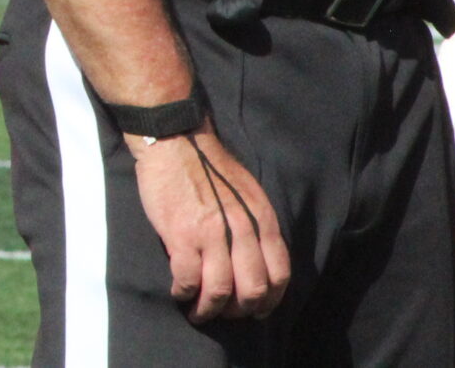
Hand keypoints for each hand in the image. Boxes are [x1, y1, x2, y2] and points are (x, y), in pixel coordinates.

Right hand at [131, 128, 290, 322]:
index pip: (279, 275)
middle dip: (240, 310)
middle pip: (251, 290)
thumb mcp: (249, 193)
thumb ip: (257, 226)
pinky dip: (185, 294)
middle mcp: (242, 230)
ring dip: (209, 310)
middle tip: (226, 313)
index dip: (270, 300)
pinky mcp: (181, 236)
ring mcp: (211, 235)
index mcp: (261, 220)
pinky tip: (180, 293)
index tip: (257, 310)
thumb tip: (256, 262)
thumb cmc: (210, 166)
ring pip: (219, 291)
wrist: (175, 141)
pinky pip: (187, 279)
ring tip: (200, 312)